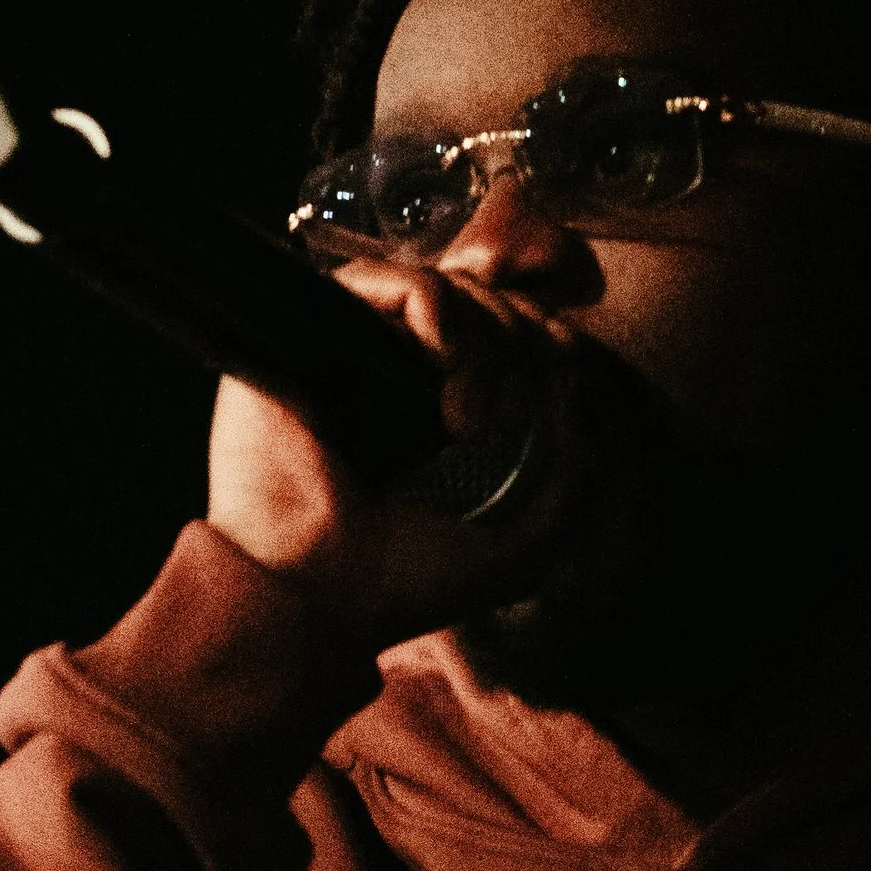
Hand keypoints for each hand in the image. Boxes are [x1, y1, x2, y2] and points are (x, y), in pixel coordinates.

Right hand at [206, 257, 592, 651]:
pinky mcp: (300, 334)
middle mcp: (384, 377)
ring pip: (438, 286)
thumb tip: (570, 379)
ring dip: (483, 341)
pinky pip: (379, 274)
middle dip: (518, 346)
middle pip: (477, 303)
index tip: (563, 364)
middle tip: (500, 426)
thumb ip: (568, 468)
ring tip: (468, 424)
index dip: (539, 336)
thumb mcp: (524, 544)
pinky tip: (441, 363)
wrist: (312, 596)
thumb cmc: (403, 585)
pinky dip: (434, 306)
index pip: (496, 335)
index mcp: (430, 417)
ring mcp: (341, 353)